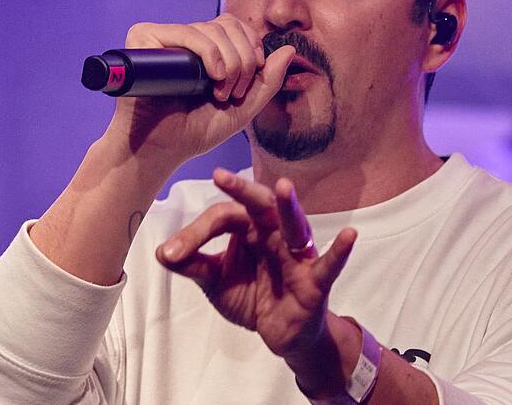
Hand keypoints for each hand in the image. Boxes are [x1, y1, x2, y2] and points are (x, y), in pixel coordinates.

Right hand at [104, 15, 294, 162]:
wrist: (160, 150)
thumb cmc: (195, 131)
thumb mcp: (243, 107)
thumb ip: (268, 81)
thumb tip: (289, 49)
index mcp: (203, 49)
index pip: (235, 26)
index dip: (252, 47)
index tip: (251, 80)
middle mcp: (182, 39)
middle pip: (227, 25)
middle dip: (244, 59)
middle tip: (234, 92)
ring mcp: (162, 38)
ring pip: (210, 29)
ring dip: (229, 62)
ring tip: (220, 93)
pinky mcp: (143, 40)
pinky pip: (185, 32)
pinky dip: (208, 52)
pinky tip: (211, 77)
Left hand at [156, 169, 357, 358]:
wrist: (282, 335)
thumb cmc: (253, 296)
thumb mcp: (216, 282)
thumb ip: (193, 265)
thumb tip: (162, 252)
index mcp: (249, 229)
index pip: (222, 218)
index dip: (194, 234)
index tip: (171, 254)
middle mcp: (274, 233)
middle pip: (258, 206)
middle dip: (241, 190)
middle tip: (220, 176)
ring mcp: (297, 255)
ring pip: (293, 226)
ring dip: (288, 208)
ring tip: (283, 188)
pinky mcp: (315, 281)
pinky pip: (328, 265)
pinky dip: (339, 250)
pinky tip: (349, 235)